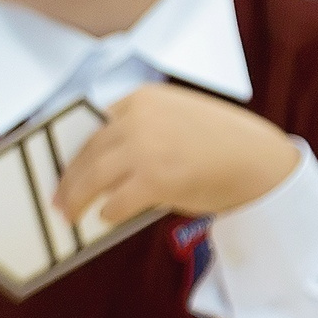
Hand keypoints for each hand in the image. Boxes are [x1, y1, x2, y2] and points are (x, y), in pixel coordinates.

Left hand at [51, 83, 301, 225]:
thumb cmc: (218, 143)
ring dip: (77, 199)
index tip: (59, 166)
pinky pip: (116, 201)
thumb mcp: (175, 118)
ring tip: (69, 214)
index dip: (71, 150)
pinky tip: (105, 218)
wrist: (260, 162)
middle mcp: (139, 118)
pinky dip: (107, 212)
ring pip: (93, 177)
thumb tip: (99, 164)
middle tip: (57, 198)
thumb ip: (139, 130)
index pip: (92, 125)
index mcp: (142, 99)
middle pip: (87, 152)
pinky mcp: (155, 179)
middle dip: (68, 179)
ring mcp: (146, 148)